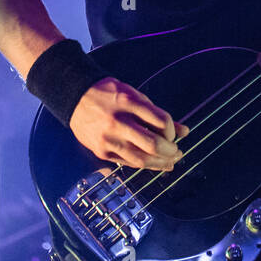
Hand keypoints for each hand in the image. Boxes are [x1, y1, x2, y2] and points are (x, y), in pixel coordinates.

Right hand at [69, 77, 190, 170]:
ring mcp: (108, 139)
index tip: (173, 134)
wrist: (76, 98)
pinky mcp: (101, 151)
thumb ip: (157, 114)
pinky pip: (128, 163)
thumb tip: (184, 131)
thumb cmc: (109, 95)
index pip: (161, 121)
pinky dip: (144, 165)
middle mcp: (118, 122)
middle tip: (177, 152)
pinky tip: (154, 164)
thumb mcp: (135, 96)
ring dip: (161, 163)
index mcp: (129, 102)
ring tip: (170, 162)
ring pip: (141, 159)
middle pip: (153, 144)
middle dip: (170, 151)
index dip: (172, 131)